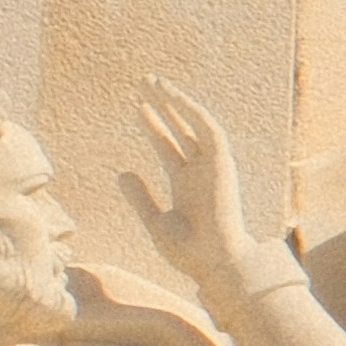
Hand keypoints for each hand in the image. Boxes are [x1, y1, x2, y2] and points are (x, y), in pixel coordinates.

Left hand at [122, 80, 270, 304]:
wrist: (214, 264)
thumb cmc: (189, 252)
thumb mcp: (155, 221)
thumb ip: (140, 197)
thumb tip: (122, 173)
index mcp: (187, 184)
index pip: (169, 146)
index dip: (153, 125)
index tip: (137, 105)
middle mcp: (201, 171)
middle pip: (181, 129)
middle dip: (162, 105)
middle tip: (143, 81)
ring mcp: (213, 167)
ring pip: (193, 124)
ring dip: (175, 101)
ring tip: (153, 81)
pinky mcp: (223, 165)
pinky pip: (208, 130)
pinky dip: (191, 112)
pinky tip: (171, 97)